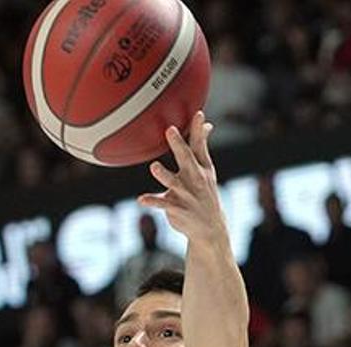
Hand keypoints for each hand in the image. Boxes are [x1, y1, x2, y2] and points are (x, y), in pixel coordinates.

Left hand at [138, 111, 225, 242]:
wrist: (210, 227)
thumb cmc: (204, 192)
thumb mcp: (207, 170)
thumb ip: (202, 146)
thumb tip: (207, 124)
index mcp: (202, 167)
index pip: (200, 146)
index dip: (198, 130)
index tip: (198, 115)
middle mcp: (195, 178)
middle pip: (186, 159)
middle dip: (178, 145)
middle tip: (170, 130)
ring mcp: (186, 194)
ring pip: (173, 182)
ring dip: (164, 175)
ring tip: (154, 166)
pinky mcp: (176, 208)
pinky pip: (162, 204)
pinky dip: (152, 201)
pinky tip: (141, 199)